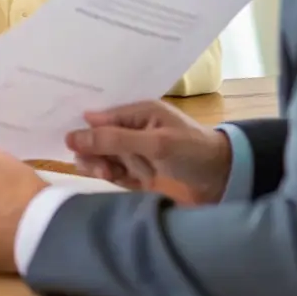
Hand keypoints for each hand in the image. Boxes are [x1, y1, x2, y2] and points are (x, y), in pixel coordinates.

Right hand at [65, 100, 231, 204]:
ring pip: (105, 159)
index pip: (97, 121)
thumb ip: (116, 139)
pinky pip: (118, 174)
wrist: (224, 177)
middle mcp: (132, 127)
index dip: (84, 136)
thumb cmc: (192, 152)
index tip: (77, 154)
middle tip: (108, 172)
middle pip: (97, 141)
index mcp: (136, 111)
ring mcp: (136, 148)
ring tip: (128, 178)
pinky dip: (123, 180)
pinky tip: (138, 184)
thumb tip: (73, 133)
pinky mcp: (140, 168)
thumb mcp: (155, 144)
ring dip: (111, 170)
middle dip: (98, 157)